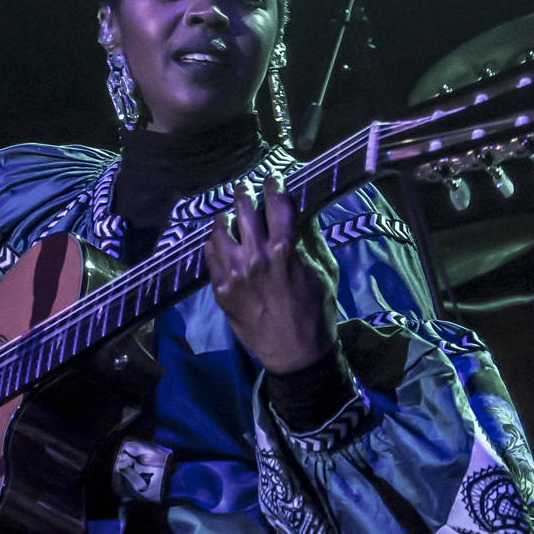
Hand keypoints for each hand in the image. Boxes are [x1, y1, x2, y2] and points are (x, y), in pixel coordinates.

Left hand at [204, 177, 339, 373]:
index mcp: (285, 250)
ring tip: (226, 216)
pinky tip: (217, 241)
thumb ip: (311, 238)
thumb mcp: (324, 271)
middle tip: (243, 187)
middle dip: (243, 194)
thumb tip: (303, 210)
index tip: (271, 178)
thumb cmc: (316, 312)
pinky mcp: (221, 291)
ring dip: (224, 219)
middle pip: (244, 212)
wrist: (296, 354)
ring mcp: (234, 275)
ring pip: (220, 232)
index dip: (273, 186)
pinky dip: (213, 245)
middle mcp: (255, 258)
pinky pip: (210, 257)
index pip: (276, 205)